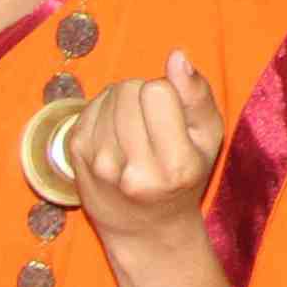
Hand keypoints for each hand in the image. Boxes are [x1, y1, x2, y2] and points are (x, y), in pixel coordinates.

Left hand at [63, 51, 225, 239]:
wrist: (146, 230)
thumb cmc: (184, 179)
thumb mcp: (209, 140)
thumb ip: (198, 95)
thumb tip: (177, 57)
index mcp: (174, 167)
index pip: (158, 91)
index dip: (168, 94)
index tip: (173, 118)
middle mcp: (132, 170)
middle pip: (129, 90)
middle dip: (144, 95)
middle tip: (154, 124)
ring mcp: (99, 165)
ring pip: (109, 95)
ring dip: (124, 102)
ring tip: (136, 130)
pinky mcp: (77, 157)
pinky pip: (91, 105)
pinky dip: (106, 111)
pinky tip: (117, 134)